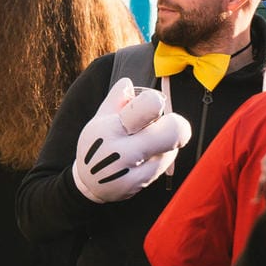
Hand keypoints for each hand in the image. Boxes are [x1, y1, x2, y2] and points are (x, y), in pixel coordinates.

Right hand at [72, 77, 191, 202]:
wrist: (87, 183)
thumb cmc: (98, 145)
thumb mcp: (99, 121)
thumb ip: (115, 101)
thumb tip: (127, 82)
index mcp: (111, 127)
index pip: (148, 107)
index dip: (156, 101)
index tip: (156, 103)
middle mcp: (121, 149)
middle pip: (172, 131)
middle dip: (178, 125)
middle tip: (170, 124)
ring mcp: (131, 169)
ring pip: (171, 149)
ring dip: (167, 143)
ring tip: (149, 145)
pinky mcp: (138, 184)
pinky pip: (164, 164)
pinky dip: (161, 157)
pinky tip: (147, 158)